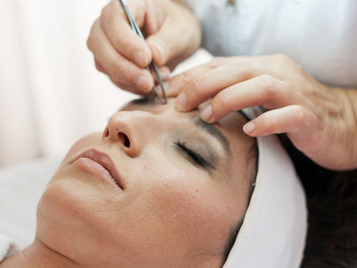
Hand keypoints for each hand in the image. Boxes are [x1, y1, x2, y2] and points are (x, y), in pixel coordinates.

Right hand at [88, 0, 200, 94]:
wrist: (175, 39)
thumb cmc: (177, 27)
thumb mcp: (182, 30)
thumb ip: (168, 41)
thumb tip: (154, 57)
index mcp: (125, 4)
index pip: (113, 20)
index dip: (126, 42)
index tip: (145, 59)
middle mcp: (107, 23)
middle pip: (99, 45)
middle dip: (123, 67)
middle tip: (147, 82)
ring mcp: (104, 45)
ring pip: (103, 65)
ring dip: (128, 79)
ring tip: (156, 82)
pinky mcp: (109, 64)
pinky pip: (113, 78)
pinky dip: (131, 86)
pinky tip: (151, 85)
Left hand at [166, 54, 356, 169]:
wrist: (344, 123)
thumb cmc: (294, 110)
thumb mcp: (262, 96)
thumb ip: (235, 92)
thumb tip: (195, 101)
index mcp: (264, 67)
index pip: (222, 65)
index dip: (193, 76)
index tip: (168, 91)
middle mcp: (279, 73)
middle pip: (237, 71)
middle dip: (203, 85)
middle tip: (179, 104)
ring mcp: (297, 93)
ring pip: (260, 86)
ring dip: (229, 99)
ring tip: (207, 116)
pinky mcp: (311, 117)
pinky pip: (288, 115)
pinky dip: (266, 122)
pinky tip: (248, 131)